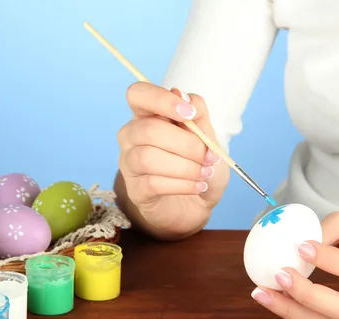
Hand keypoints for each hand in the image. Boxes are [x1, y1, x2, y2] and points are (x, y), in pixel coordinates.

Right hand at [116, 82, 229, 238]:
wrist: (198, 204)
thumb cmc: (199, 165)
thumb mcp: (209, 138)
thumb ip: (198, 115)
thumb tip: (181, 95)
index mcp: (148, 115)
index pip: (138, 94)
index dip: (161, 100)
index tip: (189, 114)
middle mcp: (132, 136)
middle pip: (148, 129)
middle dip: (186, 144)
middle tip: (209, 156)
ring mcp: (129, 163)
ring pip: (147, 157)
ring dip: (185, 167)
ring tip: (205, 173)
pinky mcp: (135, 190)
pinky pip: (152, 183)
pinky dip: (182, 185)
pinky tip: (198, 186)